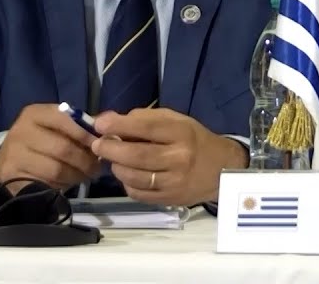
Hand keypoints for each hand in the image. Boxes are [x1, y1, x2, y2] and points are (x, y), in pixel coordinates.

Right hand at [0, 103, 100, 190]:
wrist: (8, 159)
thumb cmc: (41, 139)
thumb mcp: (55, 126)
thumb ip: (80, 125)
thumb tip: (109, 128)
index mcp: (35, 114)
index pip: (65, 120)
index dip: (86, 134)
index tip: (100, 145)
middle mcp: (21, 131)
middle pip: (63, 148)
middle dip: (85, 160)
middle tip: (97, 167)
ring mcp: (14, 155)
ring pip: (56, 169)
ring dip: (76, 175)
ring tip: (85, 176)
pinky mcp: (12, 176)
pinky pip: (45, 183)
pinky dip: (62, 185)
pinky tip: (68, 182)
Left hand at [92, 108, 247, 206]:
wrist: (221, 170)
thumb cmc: (194, 140)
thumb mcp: (176, 120)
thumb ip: (145, 119)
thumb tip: (109, 121)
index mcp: (182, 134)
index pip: (147, 128)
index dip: (119, 126)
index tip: (100, 123)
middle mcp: (179, 159)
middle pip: (136, 156)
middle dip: (110, 149)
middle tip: (97, 144)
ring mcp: (174, 182)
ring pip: (133, 177)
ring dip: (116, 167)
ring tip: (113, 159)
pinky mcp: (169, 199)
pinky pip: (137, 193)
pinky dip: (126, 183)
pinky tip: (128, 174)